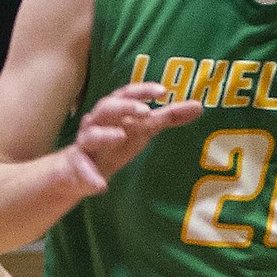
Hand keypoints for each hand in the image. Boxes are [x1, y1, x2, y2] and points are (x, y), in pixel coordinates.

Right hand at [65, 82, 201, 192]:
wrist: (80, 170)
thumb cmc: (114, 143)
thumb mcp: (142, 130)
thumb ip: (168, 117)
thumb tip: (198, 106)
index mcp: (114, 112)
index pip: (127, 94)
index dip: (143, 90)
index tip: (163, 91)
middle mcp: (97, 123)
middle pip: (106, 107)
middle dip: (125, 107)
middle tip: (144, 112)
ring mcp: (85, 145)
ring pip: (90, 135)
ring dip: (104, 134)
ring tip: (120, 136)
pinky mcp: (78, 166)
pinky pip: (82, 169)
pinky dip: (90, 176)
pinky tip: (101, 186)